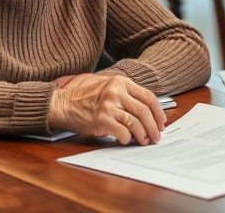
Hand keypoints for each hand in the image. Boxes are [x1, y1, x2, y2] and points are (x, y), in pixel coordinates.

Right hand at [48, 74, 165, 145]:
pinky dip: (128, 139)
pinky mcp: (102, 120)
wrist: (62, 104)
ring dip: (143, 135)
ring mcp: (109, 106)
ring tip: (144, 141)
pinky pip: (123, 132)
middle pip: (144, 111)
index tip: (162, 122)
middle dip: (154, 126)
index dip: (158, 111)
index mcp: (120, 82)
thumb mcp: (107, 87)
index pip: (148, 96)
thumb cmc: (84, 98)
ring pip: (136, 122)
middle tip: (156, 136)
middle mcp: (116, 92)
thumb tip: (146, 111)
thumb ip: (125, 94)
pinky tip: (127, 140)